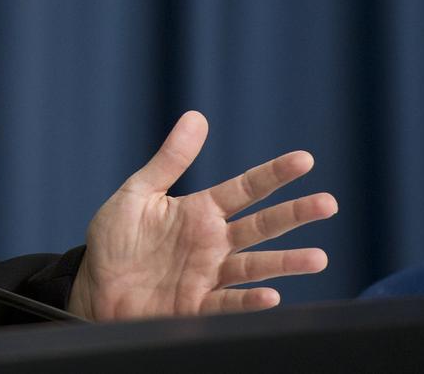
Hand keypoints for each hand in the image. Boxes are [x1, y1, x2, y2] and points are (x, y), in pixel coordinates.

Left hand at [69, 110, 337, 320]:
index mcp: (200, 211)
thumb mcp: (139, 192)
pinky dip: (249, 301)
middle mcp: (211, 243)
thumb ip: (170, 160)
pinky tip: (271, 295)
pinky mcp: (195, 306)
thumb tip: (197, 117)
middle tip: (328, 204)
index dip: (273, 174)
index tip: (305, 160)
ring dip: (286, 263)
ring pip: (255, 267)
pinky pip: (227, 304)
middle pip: (260, 226)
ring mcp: (207, 276)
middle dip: (294, 215)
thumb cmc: (116, 239)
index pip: (245, 188)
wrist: (95, 284)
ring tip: (318, 258)